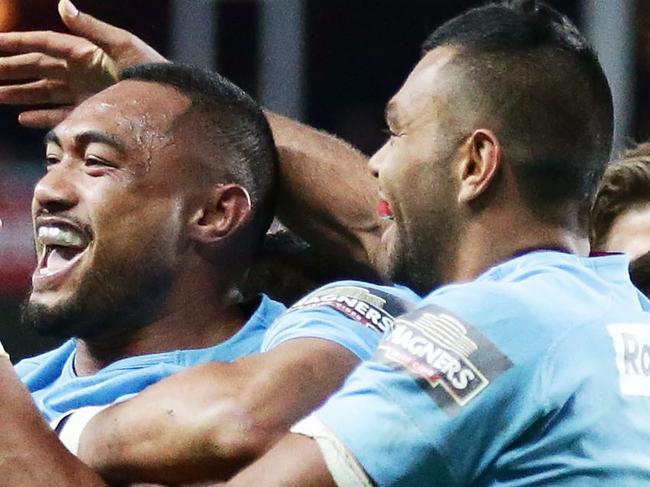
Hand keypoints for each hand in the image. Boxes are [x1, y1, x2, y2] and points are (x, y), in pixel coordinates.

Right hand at [0, 0, 166, 127]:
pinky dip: (42, 117)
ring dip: (19, 94)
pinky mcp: (91, 113)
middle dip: (9, 70)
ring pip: (43, 92)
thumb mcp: (122, 45)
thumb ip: (92, 28)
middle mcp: (80, 71)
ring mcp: (84, 93)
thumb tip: (63, 4)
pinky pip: (60, 115)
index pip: (42, 44)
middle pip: (36, 68)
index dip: (16, 43)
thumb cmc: (149, 69)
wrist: (170, 99)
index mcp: (84, 51)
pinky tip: (24, 119)